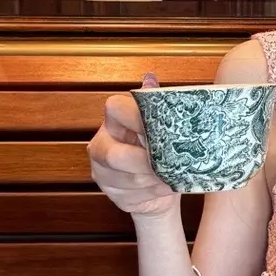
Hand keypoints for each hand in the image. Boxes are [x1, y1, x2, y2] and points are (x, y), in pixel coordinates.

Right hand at [87, 73, 179, 218]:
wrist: (160, 185)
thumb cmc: (160, 149)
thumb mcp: (161, 124)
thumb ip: (156, 102)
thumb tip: (150, 78)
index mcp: (114, 122)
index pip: (115, 109)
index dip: (137, 116)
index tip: (161, 126)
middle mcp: (102, 145)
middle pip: (115, 155)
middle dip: (146, 161)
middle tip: (170, 162)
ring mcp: (102, 172)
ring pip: (126, 179)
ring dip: (155, 179)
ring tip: (174, 175)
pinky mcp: (111, 195)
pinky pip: (132, 197)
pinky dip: (154, 193)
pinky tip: (166, 187)